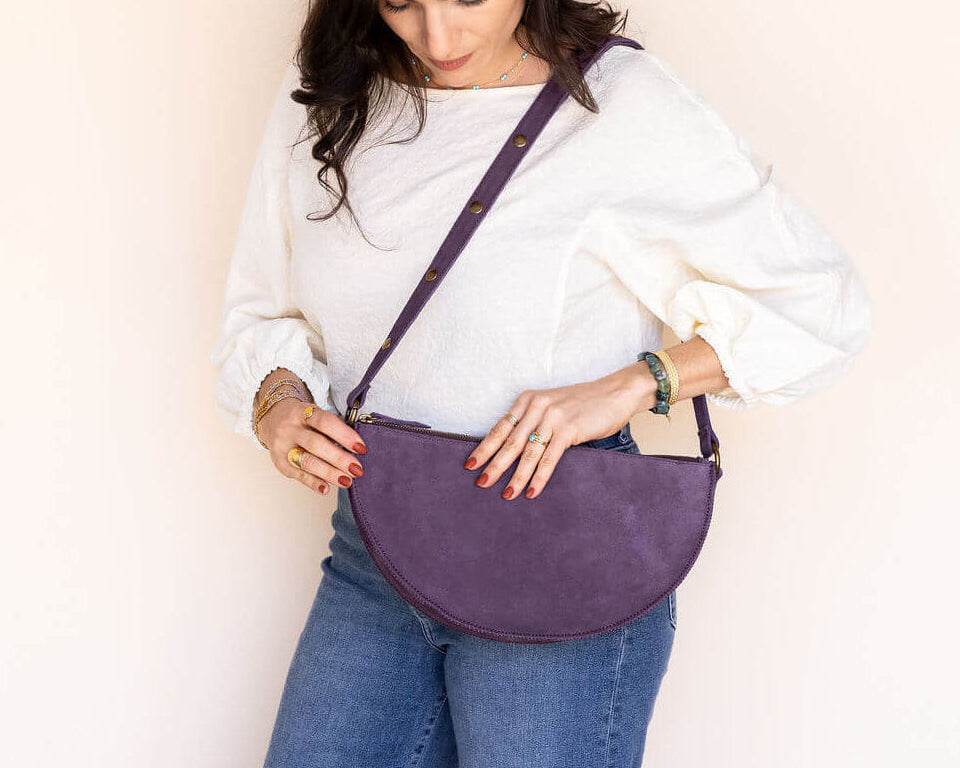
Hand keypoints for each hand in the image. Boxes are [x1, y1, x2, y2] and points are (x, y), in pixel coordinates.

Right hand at [257, 398, 366, 495]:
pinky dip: (313, 483)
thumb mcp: (314, 415)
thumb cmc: (302, 419)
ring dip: (329, 473)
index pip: (325, 422)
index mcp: (301, 412)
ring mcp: (282, 446)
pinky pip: (298, 475)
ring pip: (306, 461)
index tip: (361, 448)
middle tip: (357, 469)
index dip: (345, 435)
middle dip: (339, 458)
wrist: (273, 419)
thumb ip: (331, 429)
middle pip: (316, 444)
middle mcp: (289, 428)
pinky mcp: (280, 462)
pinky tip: (326, 488)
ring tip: (346, 481)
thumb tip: (355, 450)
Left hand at [463, 364, 654, 499]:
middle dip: (494, 465)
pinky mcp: (569, 429)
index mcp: (528, 401)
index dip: (484, 448)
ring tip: (506, 494)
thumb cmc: (584, 403)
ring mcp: (553, 417)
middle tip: (480, 483)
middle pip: (509, 442)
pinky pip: (550, 457)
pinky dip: (539, 476)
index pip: (500, 428)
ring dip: (516, 476)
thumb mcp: (552, 407)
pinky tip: (532, 491)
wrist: (615, 392)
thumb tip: (515, 452)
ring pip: (528, 453)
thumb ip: (534, 423)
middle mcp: (537, 406)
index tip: (470, 464)